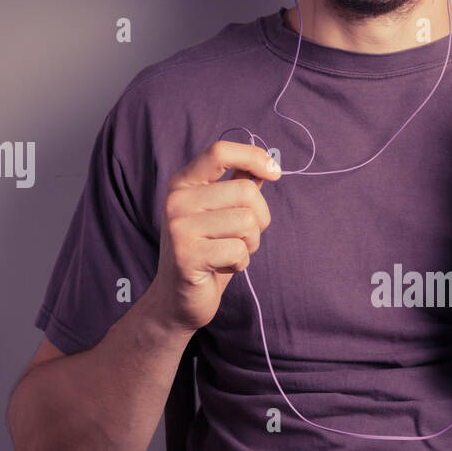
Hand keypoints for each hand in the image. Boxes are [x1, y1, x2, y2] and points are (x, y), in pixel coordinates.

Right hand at [150, 140, 281, 333]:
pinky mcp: (186, 254)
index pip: (219, 151)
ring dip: (250, 243)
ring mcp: (178, 227)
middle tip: (243, 238)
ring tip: (229, 253)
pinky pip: (238, 250)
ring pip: (247, 222)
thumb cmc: (206, 254)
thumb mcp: (221, 214)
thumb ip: (238, 186)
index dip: (254, 157)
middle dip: (259, 218)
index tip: (275, 173)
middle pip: (245, 191)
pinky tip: (221, 268)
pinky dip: (240, 262)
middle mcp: (176, 200)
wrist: (176, 299)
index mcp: (183, 183)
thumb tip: (267, 164)